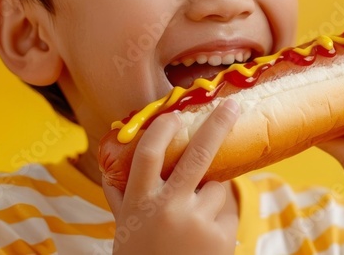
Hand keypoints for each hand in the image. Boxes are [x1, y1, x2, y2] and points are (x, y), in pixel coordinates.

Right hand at [101, 99, 241, 254]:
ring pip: (217, 187)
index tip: (174, 113)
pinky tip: (205, 239)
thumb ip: (121, 196)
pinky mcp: (221, 235)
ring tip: (194, 222)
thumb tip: (110, 164)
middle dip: (218, 125)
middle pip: (198, 155)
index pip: (148, 155)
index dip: (162, 129)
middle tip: (233, 105)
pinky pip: (228, 211)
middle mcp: (167, 209)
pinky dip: (220, 218)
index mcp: (139, 204)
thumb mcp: (124, 228)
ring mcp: (197, 222)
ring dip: (211, 195)